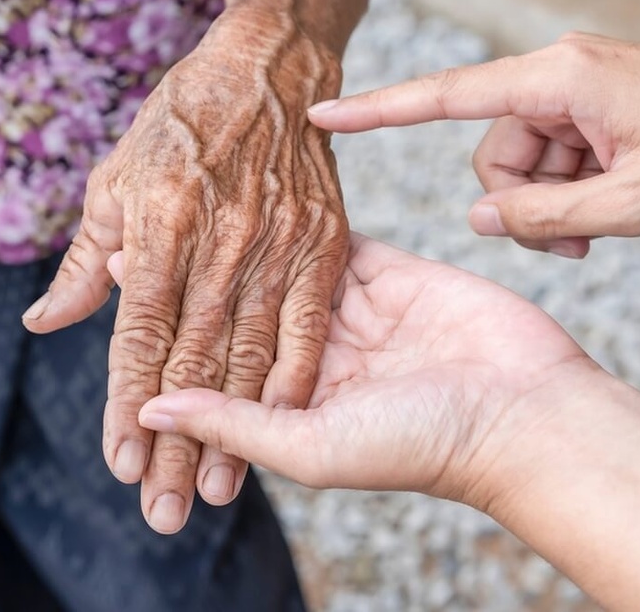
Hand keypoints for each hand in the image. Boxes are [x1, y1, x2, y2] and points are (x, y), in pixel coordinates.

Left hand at [22, 0, 348, 533]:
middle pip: (192, 360)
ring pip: (249, 353)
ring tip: (215, 492)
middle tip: (161, 511)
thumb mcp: (114, 179)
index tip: (120, 463)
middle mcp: (218, 240)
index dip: (127, 404)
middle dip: (175, 443)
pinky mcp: (323, 240)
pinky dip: (294, 377)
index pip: (138, 335)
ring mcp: (277, 241)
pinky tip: (281, 425)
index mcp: (158, 225)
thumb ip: (85, 261)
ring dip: (233, 430)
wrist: (269, 66)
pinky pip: (308, 321)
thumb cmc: (182, 121)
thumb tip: (45, 323)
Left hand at [131, 233, 592, 512]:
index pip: (215, 375)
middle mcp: (316, 357)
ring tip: (178, 212)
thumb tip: (153, 412)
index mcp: (293, 405)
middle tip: (123, 248)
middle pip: (237, 318)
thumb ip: (234, 424)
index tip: (111, 306)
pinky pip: (328, 244)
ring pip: (275, 273)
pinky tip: (252, 192)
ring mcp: (353, 312)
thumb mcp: (313, 447)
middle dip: (186, 290)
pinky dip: (290, 221)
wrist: (527, 411)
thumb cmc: (421, 444)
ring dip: (229, 247)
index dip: (164, 347)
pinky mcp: (389, 272)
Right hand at [308, 33, 639, 256]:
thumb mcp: (631, 204)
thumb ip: (544, 217)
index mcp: (558, 79)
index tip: (323, 114)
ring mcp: (575, 88)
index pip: (448, 94)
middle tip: (569, 244)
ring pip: (521, 160)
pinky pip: (553, 155)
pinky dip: (570, 191)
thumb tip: (480, 220)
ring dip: (549, 205)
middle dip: (521, 203)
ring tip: (598, 233)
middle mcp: (557, 73)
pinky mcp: (591, 105)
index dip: (379, 111)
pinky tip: (607, 210)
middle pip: (492, 149)